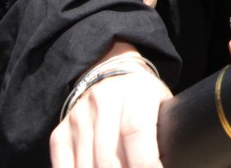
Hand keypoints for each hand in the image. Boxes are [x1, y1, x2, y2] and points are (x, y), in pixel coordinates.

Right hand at [50, 45, 170, 166]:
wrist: (111, 71)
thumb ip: (164, 129)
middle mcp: (103, 103)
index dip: (145, 163)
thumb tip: (170, 161)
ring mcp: (79, 117)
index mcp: (134, 93)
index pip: (135, 131)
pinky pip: (63, 166)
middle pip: (108, 157)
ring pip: (86, 166)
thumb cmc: (143, 95)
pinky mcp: (60, 132)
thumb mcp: (161, 102)